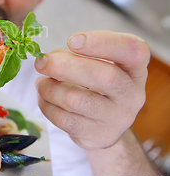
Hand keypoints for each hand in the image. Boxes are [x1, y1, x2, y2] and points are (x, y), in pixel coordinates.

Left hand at [34, 30, 149, 149]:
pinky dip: (46, 106)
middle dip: (65, 66)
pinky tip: (44, 98)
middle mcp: (132, 94)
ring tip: (41, 83)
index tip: (72, 40)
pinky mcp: (98, 135)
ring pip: (77, 100)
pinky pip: (64, 119)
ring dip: (50, 88)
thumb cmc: (96, 84)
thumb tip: (48, 58)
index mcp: (134, 68)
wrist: (104, 124)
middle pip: (105, 77)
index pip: (133, 50)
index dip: (102, 42)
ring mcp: (117, 118)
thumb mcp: (95, 63)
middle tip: (41, 62)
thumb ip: (75, 54)